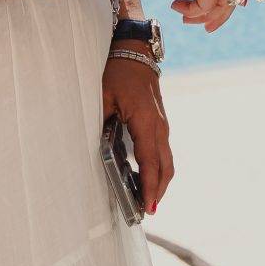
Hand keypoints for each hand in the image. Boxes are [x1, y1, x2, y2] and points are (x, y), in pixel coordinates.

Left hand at [103, 54, 170, 214]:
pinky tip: (146, 178)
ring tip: (147, 201)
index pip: (151, 162)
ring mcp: (163, 125)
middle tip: (146, 212)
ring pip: (167, 161)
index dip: (150, 187)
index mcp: (146, 121)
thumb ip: (100, 124)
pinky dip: (158, 169)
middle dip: (158, 191)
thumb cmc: (117, 73)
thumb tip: (97, 151)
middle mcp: (160, 126)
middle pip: (166, 167)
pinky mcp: (160, 124)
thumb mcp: (101, 97)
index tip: (146, 207)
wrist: (136, 53)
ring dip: (160, 182)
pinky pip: (163, 152)